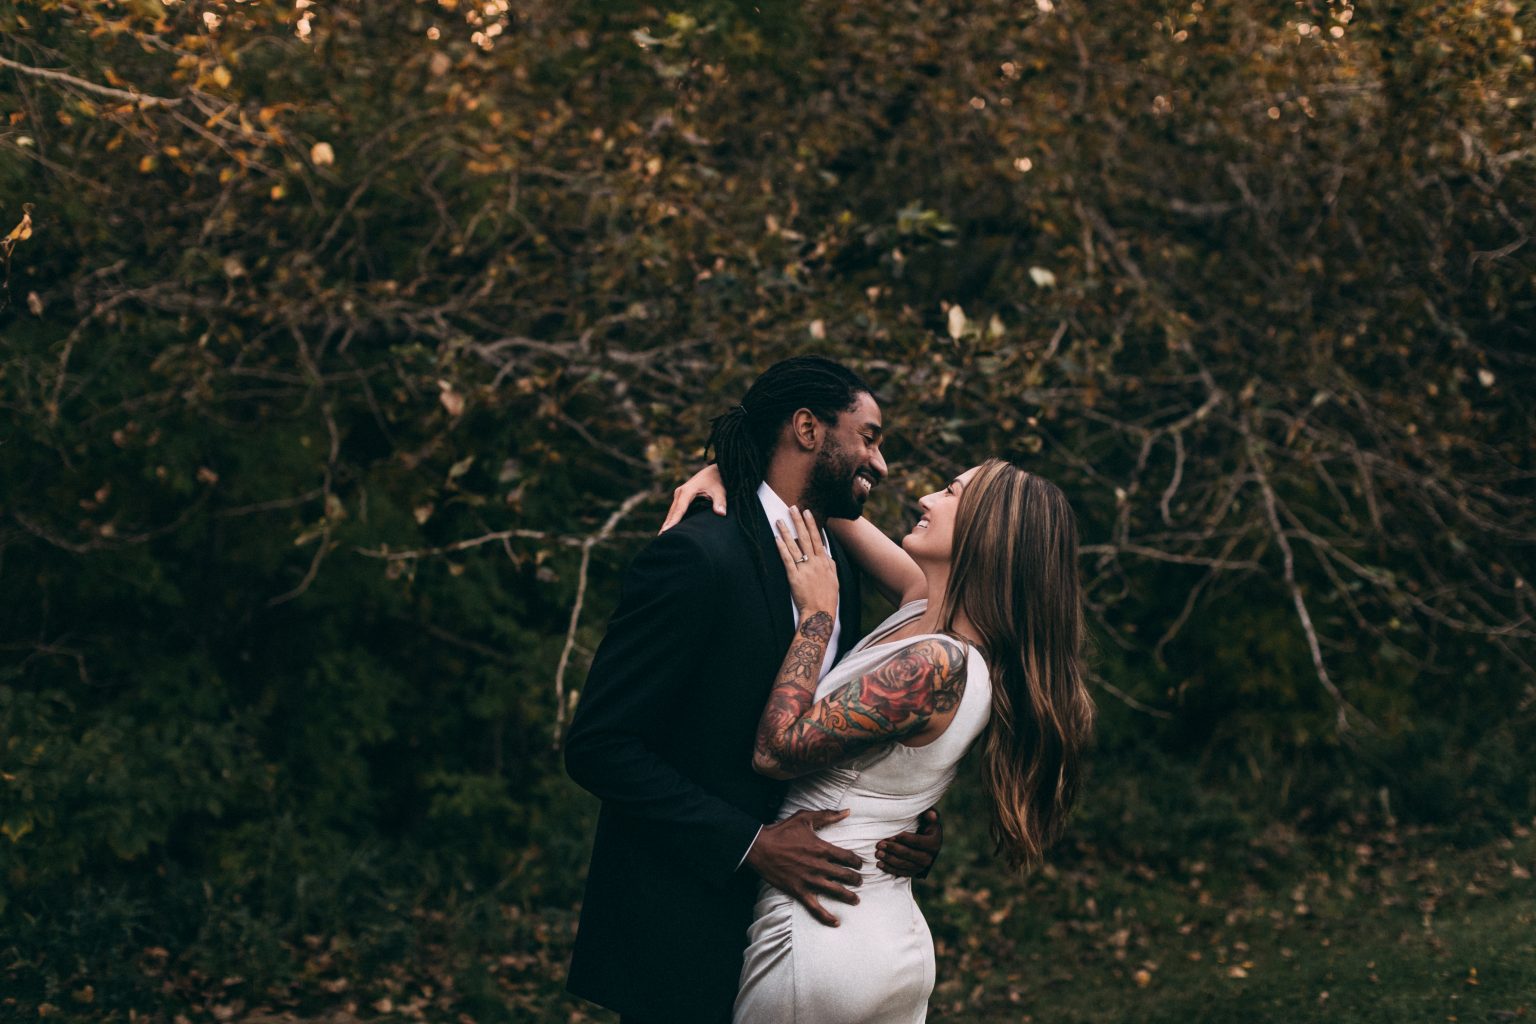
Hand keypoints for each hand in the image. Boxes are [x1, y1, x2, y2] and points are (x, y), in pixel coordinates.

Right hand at [659, 463, 726, 532]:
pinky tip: (669, 529)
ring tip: (662, 537)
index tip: (666, 531)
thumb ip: (720, 502)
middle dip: (667, 525)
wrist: (714, 470)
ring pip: (672, 512)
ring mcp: (679, 494)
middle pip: (672, 512)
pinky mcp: (681, 497)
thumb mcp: (720, 490)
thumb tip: (721, 513)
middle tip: (660, 539)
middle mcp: (680, 492)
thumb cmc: (717, 480)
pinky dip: (672, 519)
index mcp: (687, 491)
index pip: (679, 510)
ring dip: (667, 523)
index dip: (673, 522)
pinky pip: (675, 510)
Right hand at [745, 808, 862, 926]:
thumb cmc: (782, 831)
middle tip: (860, 882)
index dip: (857, 862)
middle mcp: (818, 866)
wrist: (759, 847)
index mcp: (821, 848)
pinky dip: (826, 916)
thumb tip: (847, 811)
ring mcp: (809, 880)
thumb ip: (827, 815)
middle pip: (845, 875)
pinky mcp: (798, 891)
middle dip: (856, 880)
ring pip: (835, 891)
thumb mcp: (805, 817)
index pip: (848, 857)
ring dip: (848, 897)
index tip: (859, 864)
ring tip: (856, 900)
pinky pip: (815, 907)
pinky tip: (836, 922)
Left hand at [772, 507, 838, 613]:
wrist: (820, 613)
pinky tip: (777, 539)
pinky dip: (782, 549)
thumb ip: (830, 564)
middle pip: (806, 537)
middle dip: (798, 521)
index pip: (817, 538)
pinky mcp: (794, 578)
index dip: (812, 524)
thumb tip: (826, 553)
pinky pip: (787, 560)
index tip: (807, 512)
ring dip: (787, 531)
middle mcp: (815, 563)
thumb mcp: (834, 578)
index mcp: (824, 562)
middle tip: (792, 508)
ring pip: (795, 546)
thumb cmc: (828, 597)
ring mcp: (805, 569)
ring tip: (779, 520)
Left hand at [877, 807, 942, 877]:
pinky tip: (879, 864)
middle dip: (893, 849)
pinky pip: (901, 873)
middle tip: (880, 844)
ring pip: (903, 865)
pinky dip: (890, 869)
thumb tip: (931, 814)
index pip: (918, 842)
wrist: (928, 843)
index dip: (905, 839)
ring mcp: (921, 867)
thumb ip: (930, 816)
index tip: (892, 836)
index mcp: (933, 844)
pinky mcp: (913, 872)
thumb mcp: (930, 820)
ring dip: (889, 859)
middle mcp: (928, 858)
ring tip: (878, 853)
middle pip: (909, 854)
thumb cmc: (926, 826)